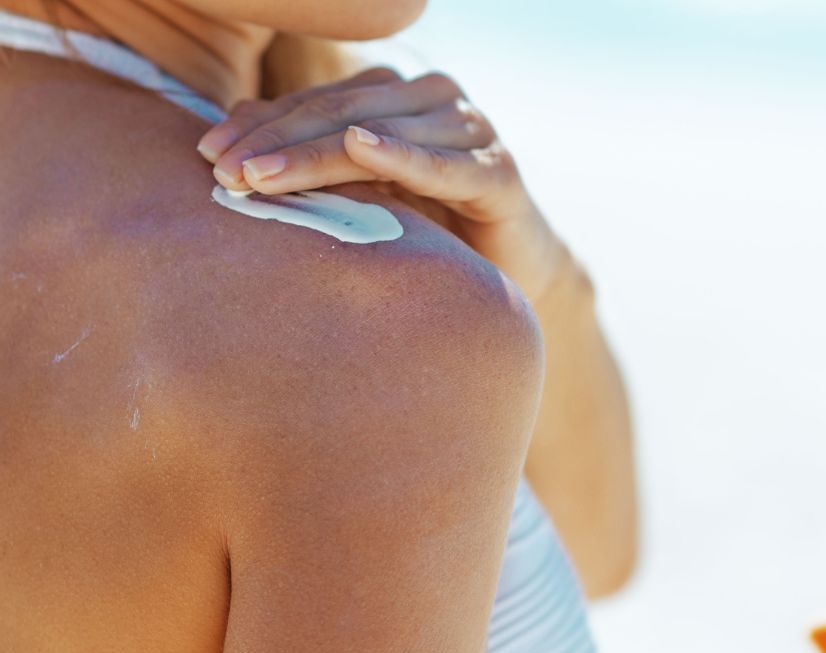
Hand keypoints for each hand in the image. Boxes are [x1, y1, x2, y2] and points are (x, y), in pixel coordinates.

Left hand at [196, 68, 569, 302]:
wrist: (513, 277)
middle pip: (342, 111)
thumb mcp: (362, 199)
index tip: (208, 155)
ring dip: (319, 154)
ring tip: (264, 177)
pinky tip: (363, 149)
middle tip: (224, 174)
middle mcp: (433, 100)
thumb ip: (312, 167)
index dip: (261, 125)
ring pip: (381, 132)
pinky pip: (446, 164)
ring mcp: (469, 130)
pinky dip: (405, 156)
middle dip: (278, 142)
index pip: (317, 102)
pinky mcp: (499, 171)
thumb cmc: (430, 238)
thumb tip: (229, 143)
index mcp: (396, 98)